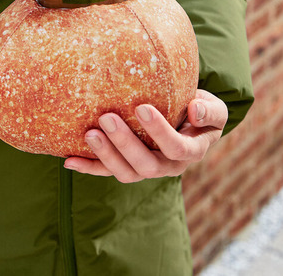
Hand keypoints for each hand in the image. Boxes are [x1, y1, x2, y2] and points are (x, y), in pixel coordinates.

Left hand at [63, 89, 225, 182]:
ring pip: (125, 173)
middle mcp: (168, 166)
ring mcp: (145, 168)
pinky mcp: (126, 166)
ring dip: (105, 155)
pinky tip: (68, 160)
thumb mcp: (214, 108)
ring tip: (89, 133)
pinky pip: (106, 171)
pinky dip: (88, 167)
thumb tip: (194, 110)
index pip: (176, 148)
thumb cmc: (200, 110)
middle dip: (125, 143)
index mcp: (190, 151)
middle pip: (146, 165)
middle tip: (107, 117)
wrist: (187, 121)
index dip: (159, 132)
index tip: (142, 108)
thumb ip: (210, 110)